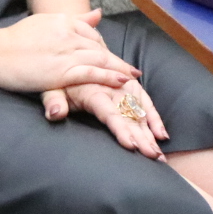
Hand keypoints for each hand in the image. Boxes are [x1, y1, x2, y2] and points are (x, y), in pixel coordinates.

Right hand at [0, 9, 137, 93]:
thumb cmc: (12, 39)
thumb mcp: (44, 22)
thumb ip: (73, 19)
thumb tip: (98, 13)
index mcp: (63, 20)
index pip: (91, 34)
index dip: (104, 48)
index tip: (114, 58)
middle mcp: (68, 34)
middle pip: (99, 47)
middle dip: (117, 60)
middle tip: (132, 70)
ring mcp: (66, 52)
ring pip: (100, 59)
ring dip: (119, 68)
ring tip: (132, 76)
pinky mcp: (61, 71)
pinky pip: (91, 73)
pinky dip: (109, 76)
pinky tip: (122, 81)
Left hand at [49, 78, 169, 159]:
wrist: (72, 57)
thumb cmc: (59, 79)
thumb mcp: (50, 87)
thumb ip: (53, 101)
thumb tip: (55, 114)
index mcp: (94, 90)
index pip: (110, 113)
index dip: (121, 130)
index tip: (131, 145)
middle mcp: (113, 88)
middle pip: (130, 116)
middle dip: (143, 138)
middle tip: (153, 157)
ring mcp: (124, 87)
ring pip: (141, 112)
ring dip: (151, 133)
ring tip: (158, 153)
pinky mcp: (130, 86)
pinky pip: (146, 102)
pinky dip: (154, 118)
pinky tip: (162, 134)